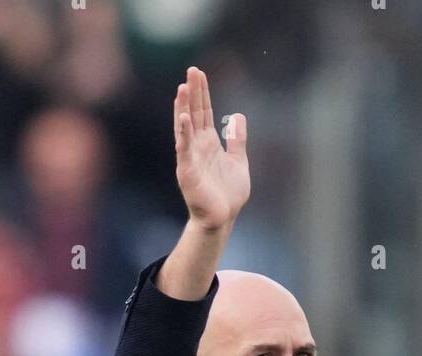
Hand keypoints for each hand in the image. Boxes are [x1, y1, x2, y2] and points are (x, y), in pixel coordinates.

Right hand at [174, 66, 248, 229]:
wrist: (222, 219)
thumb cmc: (227, 194)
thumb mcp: (239, 161)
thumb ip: (237, 140)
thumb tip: (238, 116)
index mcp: (208, 143)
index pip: (204, 112)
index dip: (202, 92)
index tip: (199, 73)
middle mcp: (197, 147)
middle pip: (194, 113)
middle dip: (193, 92)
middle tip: (191, 70)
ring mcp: (190, 158)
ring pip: (185, 128)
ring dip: (183, 108)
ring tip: (183, 88)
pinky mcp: (188, 171)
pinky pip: (184, 149)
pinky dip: (184, 133)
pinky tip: (184, 118)